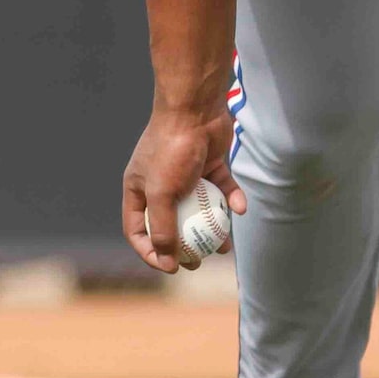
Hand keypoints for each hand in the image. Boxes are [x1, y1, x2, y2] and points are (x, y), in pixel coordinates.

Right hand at [121, 102, 247, 273]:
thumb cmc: (171, 150)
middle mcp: (160, 184)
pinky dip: (231, 199)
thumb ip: (163, 226)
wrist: (196, 110)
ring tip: (225, 246)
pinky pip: (221, 188)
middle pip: (171, 222)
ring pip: (200, 209)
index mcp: (138, 190)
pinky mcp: (210, 164)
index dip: (151, 252)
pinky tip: (240, 209)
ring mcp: (186, 175)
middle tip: (199, 261)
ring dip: (213, 227)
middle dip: (184, 245)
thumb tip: (168, 260)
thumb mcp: (162, 192)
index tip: (171, 267)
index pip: (138, 230)